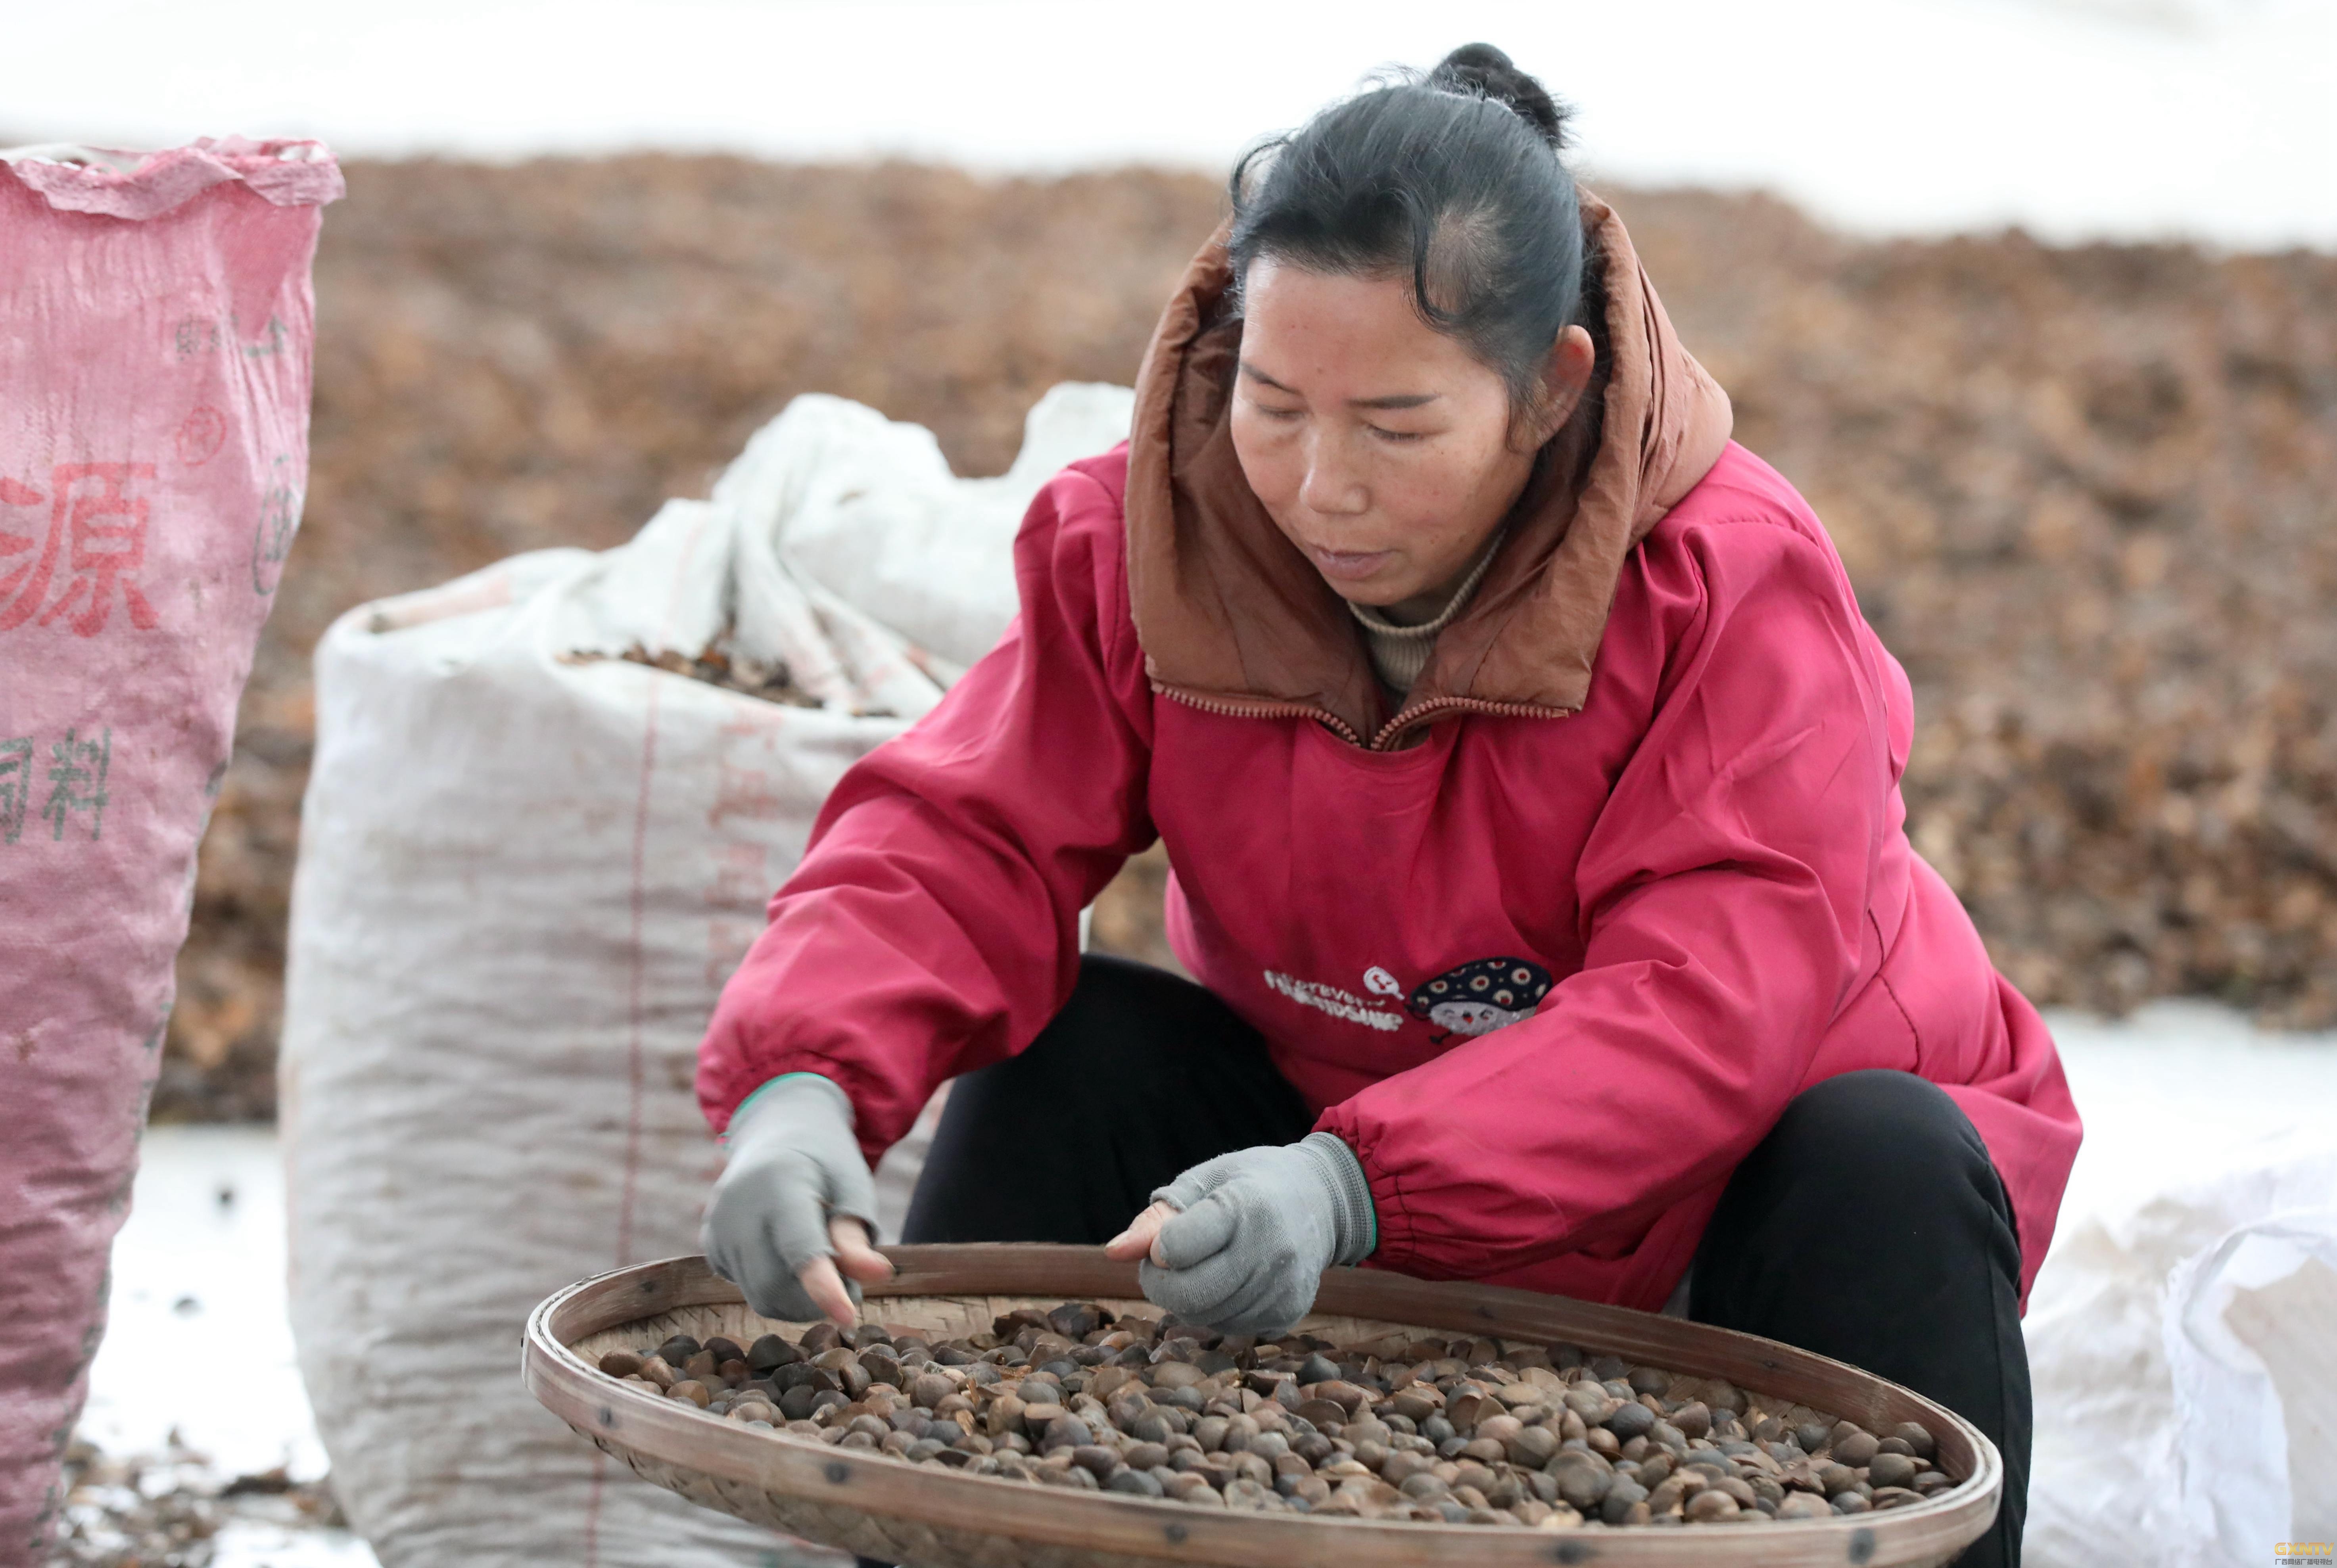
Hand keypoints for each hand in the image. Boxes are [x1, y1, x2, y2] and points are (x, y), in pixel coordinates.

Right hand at [701, 1074, 894, 1326]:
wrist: (776, 1133)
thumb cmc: (824, 1161)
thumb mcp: (851, 1185)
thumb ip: (857, 1234)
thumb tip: (878, 1275)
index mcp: (778, 1182)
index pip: (800, 1248)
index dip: (824, 1288)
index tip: (849, 1318)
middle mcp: (737, 1206)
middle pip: (774, 1286)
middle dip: (816, 1301)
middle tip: (850, 1281)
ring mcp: (716, 1226)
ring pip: (759, 1295)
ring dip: (798, 1298)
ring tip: (822, 1263)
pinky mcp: (710, 1244)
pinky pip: (746, 1286)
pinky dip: (775, 1286)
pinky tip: (788, 1254)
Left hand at [1104, 1133, 1374, 1335]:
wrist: (1321, 1200)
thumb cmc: (1249, 1184)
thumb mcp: (1204, 1182)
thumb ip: (1157, 1218)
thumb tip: (1113, 1253)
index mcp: (1244, 1206)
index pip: (1177, 1247)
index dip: (1159, 1249)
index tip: (1165, 1241)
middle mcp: (1270, 1250)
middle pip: (1187, 1295)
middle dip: (1162, 1283)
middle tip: (1167, 1262)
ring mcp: (1283, 1287)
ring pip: (1206, 1318)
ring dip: (1190, 1299)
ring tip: (1206, 1265)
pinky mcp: (1289, 1313)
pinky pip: (1231, 1328)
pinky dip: (1218, 1311)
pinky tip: (1232, 1282)